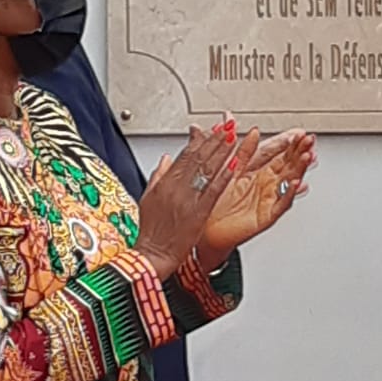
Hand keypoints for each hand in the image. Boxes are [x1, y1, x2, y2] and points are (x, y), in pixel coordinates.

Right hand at [138, 121, 260, 280]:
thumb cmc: (150, 231)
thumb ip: (158, 176)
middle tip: (228, 125)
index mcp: (164, 183)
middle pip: (199, 157)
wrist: (152, 255)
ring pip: (208, 170)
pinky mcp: (198, 212)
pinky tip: (234, 165)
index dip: (201, 139)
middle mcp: (176, 187)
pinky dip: (224, 176)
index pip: (185, 154)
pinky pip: (214, 190)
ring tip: (234, 137)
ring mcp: (188, 199)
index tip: (212, 128)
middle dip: (215, 139)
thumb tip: (165, 159)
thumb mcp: (147, 199)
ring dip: (222, 151)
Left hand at [196, 130, 316, 270]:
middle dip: (300, 151)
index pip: (276, 152)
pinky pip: (281, 203)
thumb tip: (235, 122)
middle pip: (287, 164)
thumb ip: (234, 145)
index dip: (288, 142)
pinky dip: (289, 193)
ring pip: (289, 181)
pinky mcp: (266, 215)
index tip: (298, 131)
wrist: (205, 230)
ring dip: (299, 169)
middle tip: (310, 140)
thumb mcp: (225, 167)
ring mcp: (267, 199)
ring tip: (308, 157)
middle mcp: (265, 183)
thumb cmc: (214, 201)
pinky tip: (296, 183)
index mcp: (255, 170)